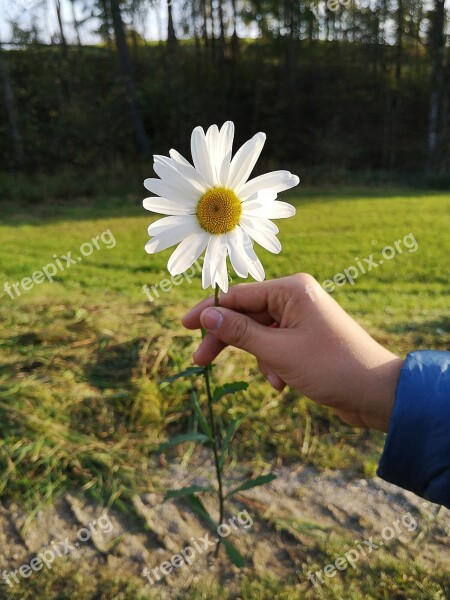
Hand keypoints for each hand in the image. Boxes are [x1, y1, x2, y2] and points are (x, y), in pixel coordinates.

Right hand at [182, 274, 403, 431]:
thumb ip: (240, 332)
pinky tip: (282, 383)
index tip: (184, 326)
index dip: (209, 311)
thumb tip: (207, 316)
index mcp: (291, 290)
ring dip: (260, 358)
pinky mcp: (306, 339)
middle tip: (200, 360)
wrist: (376, 393)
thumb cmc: (330, 367)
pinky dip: (274, 365)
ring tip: (273, 379)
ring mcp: (302, 318)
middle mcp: (296, 298)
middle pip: (247, 315)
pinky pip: (276, 346)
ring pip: (260, 334)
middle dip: (228, 339)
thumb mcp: (278, 351)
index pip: (238, 295)